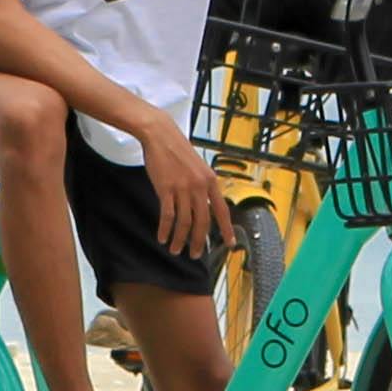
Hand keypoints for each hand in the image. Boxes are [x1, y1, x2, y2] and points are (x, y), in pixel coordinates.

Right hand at [134, 111, 223, 256]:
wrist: (161, 135)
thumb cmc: (178, 151)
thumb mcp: (198, 167)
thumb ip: (203, 186)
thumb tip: (204, 207)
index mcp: (211, 181)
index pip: (222, 210)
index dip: (226, 229)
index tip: (230, 243)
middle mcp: (200, 186)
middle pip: (202, 221)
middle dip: (200, 241)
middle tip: (196, 254)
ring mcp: (183, 188)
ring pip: (184, 222)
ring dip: (180, 239)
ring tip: (176, 250)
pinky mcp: (166, 188)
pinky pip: (167, 216)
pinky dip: (165, 230)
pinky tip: (162, 238)